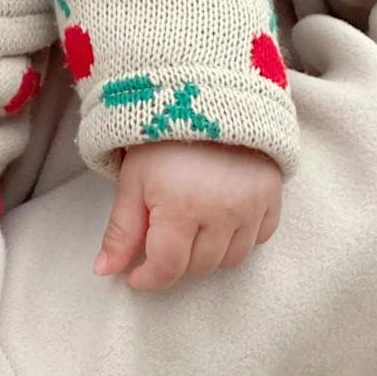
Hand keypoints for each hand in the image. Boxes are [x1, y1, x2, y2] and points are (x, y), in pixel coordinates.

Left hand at [97, 140, 281, 290]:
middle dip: (174, 263)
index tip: (135, 276)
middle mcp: (221, 213)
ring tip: (189, 232)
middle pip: (199, 267)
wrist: (207, 97)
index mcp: (181, 208)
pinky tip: (220, 221)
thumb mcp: (132, 180)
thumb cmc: (162, 138)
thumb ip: (121, 231)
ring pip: (231, 260)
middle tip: (160, 243)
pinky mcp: (272, 197)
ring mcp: (251, 207)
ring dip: (207, 256)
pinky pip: (259, 239)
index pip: (167, 267)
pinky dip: (239, 239)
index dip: (148, 279)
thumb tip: (104, 272)